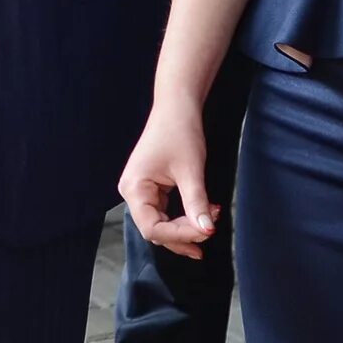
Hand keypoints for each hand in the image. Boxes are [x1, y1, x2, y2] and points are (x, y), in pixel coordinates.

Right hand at [119, 97, 218, 258]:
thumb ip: (196, 204)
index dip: (180, 235)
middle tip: (211, 229)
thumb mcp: (191, 171)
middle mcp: (132, 192)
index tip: (206, 231)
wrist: (177, 108)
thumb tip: (206, 231)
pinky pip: (165, 213)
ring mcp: (140, 191)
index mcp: (134, 188)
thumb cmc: (180, 132)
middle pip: (156, 229)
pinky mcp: (151, 189)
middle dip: (184, 234)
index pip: (152, 228)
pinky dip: (183, 218)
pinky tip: (201, 218)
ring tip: (210, 225)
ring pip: (161, 224)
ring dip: (185, 228)